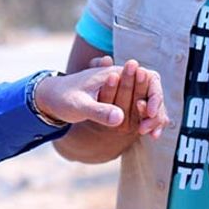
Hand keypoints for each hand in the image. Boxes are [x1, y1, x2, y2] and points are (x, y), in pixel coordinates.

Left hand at [34, 64, 167, 137]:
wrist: (52, 98)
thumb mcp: (78, 105)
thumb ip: (98, 111)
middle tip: (150, 130)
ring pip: (149, 101)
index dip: (154, 96)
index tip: (150, 114)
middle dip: (157, 110)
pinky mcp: (121, 102)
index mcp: (115, 73)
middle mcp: (123, 79)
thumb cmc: (63, 98)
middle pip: (153, 91)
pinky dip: (147, 120)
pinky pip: (141, 110)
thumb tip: (119, 118)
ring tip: (152, 135)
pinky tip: (150, 134)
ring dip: (154, 117)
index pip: (150, 78)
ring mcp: (123, 90)